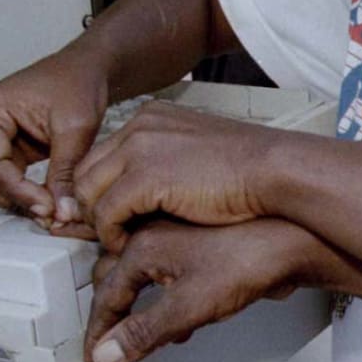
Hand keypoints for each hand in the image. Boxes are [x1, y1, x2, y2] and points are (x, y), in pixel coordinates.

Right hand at [0, 55, 107, 224]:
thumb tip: (61, 212)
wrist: (82, 69)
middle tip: (51, 212)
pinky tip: (46, 198)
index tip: (49, 209)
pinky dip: (19, 192)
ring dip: (15, 199)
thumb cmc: (76, 83)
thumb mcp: (76, 129)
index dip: (20, 193)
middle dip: (14, 199)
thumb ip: (65, 173)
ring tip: (50, 206)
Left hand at [74, 102, 280, 251]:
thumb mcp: (194, 155)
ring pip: (88, 193)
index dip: (100, 191)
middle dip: (90, 208)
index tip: (108, 217)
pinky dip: (111, 235)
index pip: (102, 156)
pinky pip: (106, 213)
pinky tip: (129, 244)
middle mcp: (139, 127)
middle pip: (86, 173)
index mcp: (151, 118)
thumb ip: (162, 165)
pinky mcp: (144, 177)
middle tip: (108, 234)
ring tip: (121, 240)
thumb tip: (142, 194)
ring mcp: (139, 149)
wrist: (274, 170)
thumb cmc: (248, 170)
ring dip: (99, 223)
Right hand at [84, 218, 325, 361]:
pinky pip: (170, 270)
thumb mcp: (190, 306)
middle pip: (116, 277)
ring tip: (144, 334)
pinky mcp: (203, 244)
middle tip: (110, 341)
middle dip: (113, 312)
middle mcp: (156, 234)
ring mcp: (180, 237)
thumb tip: (109, 353)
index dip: (99, 329)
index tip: (93, 353)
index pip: (106, 293)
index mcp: (143, 244)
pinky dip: (166, 296)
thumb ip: (146, 332)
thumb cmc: (248, 260)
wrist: (295, 242)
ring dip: (140, 305)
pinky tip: (184, 318)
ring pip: (144, 273)